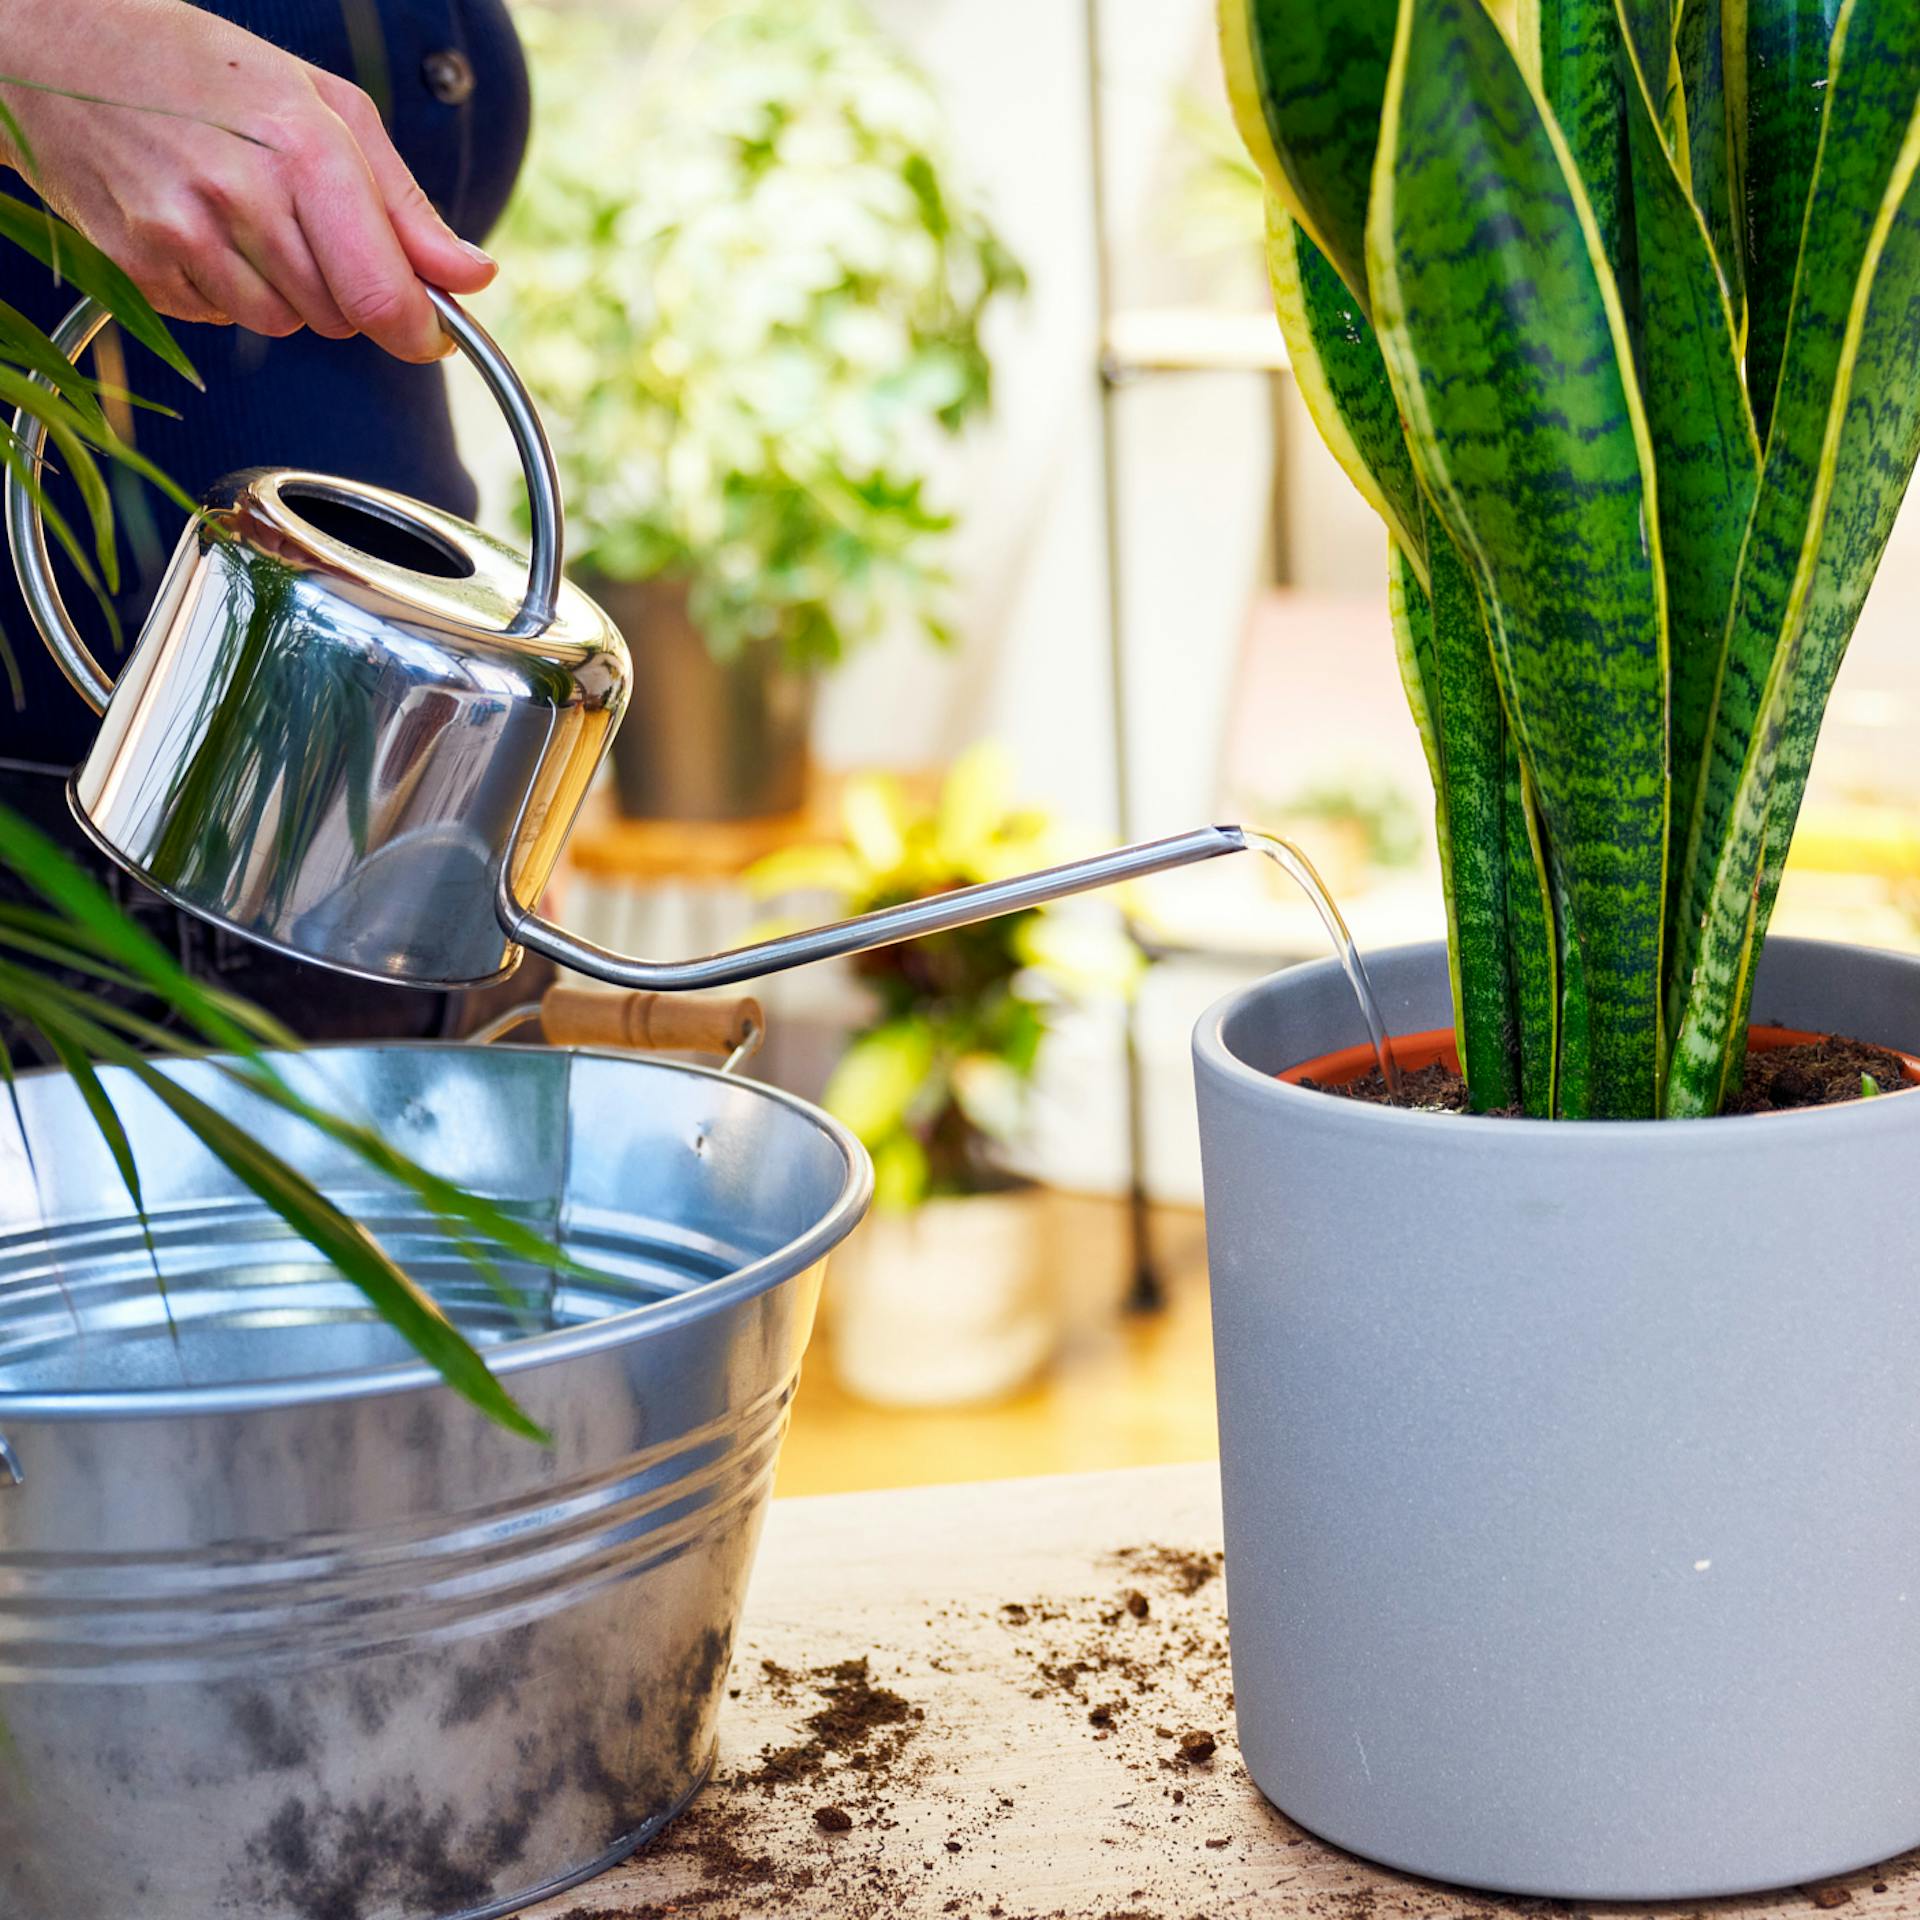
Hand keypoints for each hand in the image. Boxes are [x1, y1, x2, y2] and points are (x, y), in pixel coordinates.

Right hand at [0, 0, 495, 361]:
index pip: (383, 296)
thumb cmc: (206, 71)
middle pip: (341, 317)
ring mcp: (183, 234)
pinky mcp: (141, 265)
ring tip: (249, 217)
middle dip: (345, 290)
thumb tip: (472, 277)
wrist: (62, 46)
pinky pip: (222, 319)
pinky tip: (203, 228)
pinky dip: (228, 290)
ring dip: (288, 293)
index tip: (431, 333)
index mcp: (304, 149)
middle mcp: (242, 196)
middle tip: (307, 223)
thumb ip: (407, 206)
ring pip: (285, 326)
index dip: (419, 331)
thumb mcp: (327, 108)